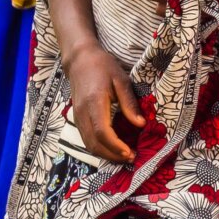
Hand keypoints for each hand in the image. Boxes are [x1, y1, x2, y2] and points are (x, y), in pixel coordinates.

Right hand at [64, 42, 142, 164]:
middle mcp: (82, 113)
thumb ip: (130, 104)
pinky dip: (99, 148)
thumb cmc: (102, 67)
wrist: (80, 60)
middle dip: (112, 155)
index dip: (116, 146)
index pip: (102, 132)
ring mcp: (77, 117)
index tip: (130, 153)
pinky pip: (86, 139)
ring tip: (124, 156)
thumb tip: (141, 125)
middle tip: (132, 158)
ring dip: (105, 155)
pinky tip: (113, 148)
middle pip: (93, 143)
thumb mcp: (121, 81)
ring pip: (88, 144)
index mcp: (94, 102)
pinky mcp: (77, 119)